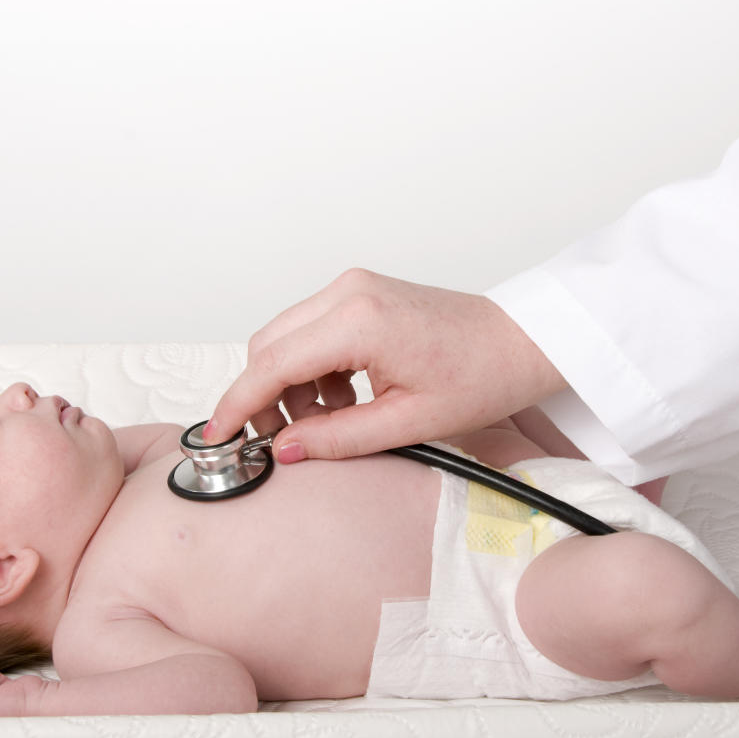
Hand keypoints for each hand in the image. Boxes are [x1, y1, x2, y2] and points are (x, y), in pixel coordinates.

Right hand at [206, 269, 565, 460]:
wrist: (520, 342)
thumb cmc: (481, 376)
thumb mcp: (409, 423)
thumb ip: (338, 438)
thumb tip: (284, 450)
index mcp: (359, 321)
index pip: (272, 364)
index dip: (239, 404)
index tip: (218, 435)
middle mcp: (348, 292)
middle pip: (269, 346)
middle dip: (264, 396)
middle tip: (283, 441)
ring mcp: (354, 287)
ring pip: (286, 337)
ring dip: (291, 384)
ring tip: (328, 423)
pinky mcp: (361, 292)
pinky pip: (311, 330)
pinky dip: (311, 368)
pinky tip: (343, 399)